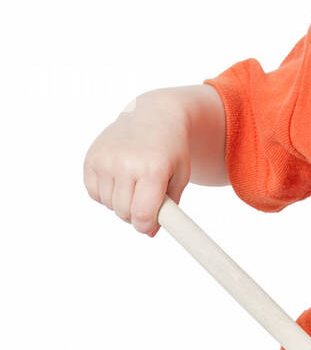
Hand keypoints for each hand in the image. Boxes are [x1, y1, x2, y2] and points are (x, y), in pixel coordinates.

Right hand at [83, 95, 191, 235]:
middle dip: (135, 215)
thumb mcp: (180, 176)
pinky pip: (94, 193)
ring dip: (121, 204)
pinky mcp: (91, 159)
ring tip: (134, 185)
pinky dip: (106, 194)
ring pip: (109, 205)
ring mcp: (105, 160)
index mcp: (152, 169)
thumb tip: (148, 232)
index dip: (145, 226)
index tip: (149, 225)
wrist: (154, 117)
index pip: (142, 214)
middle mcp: (126, 163)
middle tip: (146, 202)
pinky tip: (119, 179)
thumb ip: (169, 208)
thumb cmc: (172, 150)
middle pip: (124, 212)